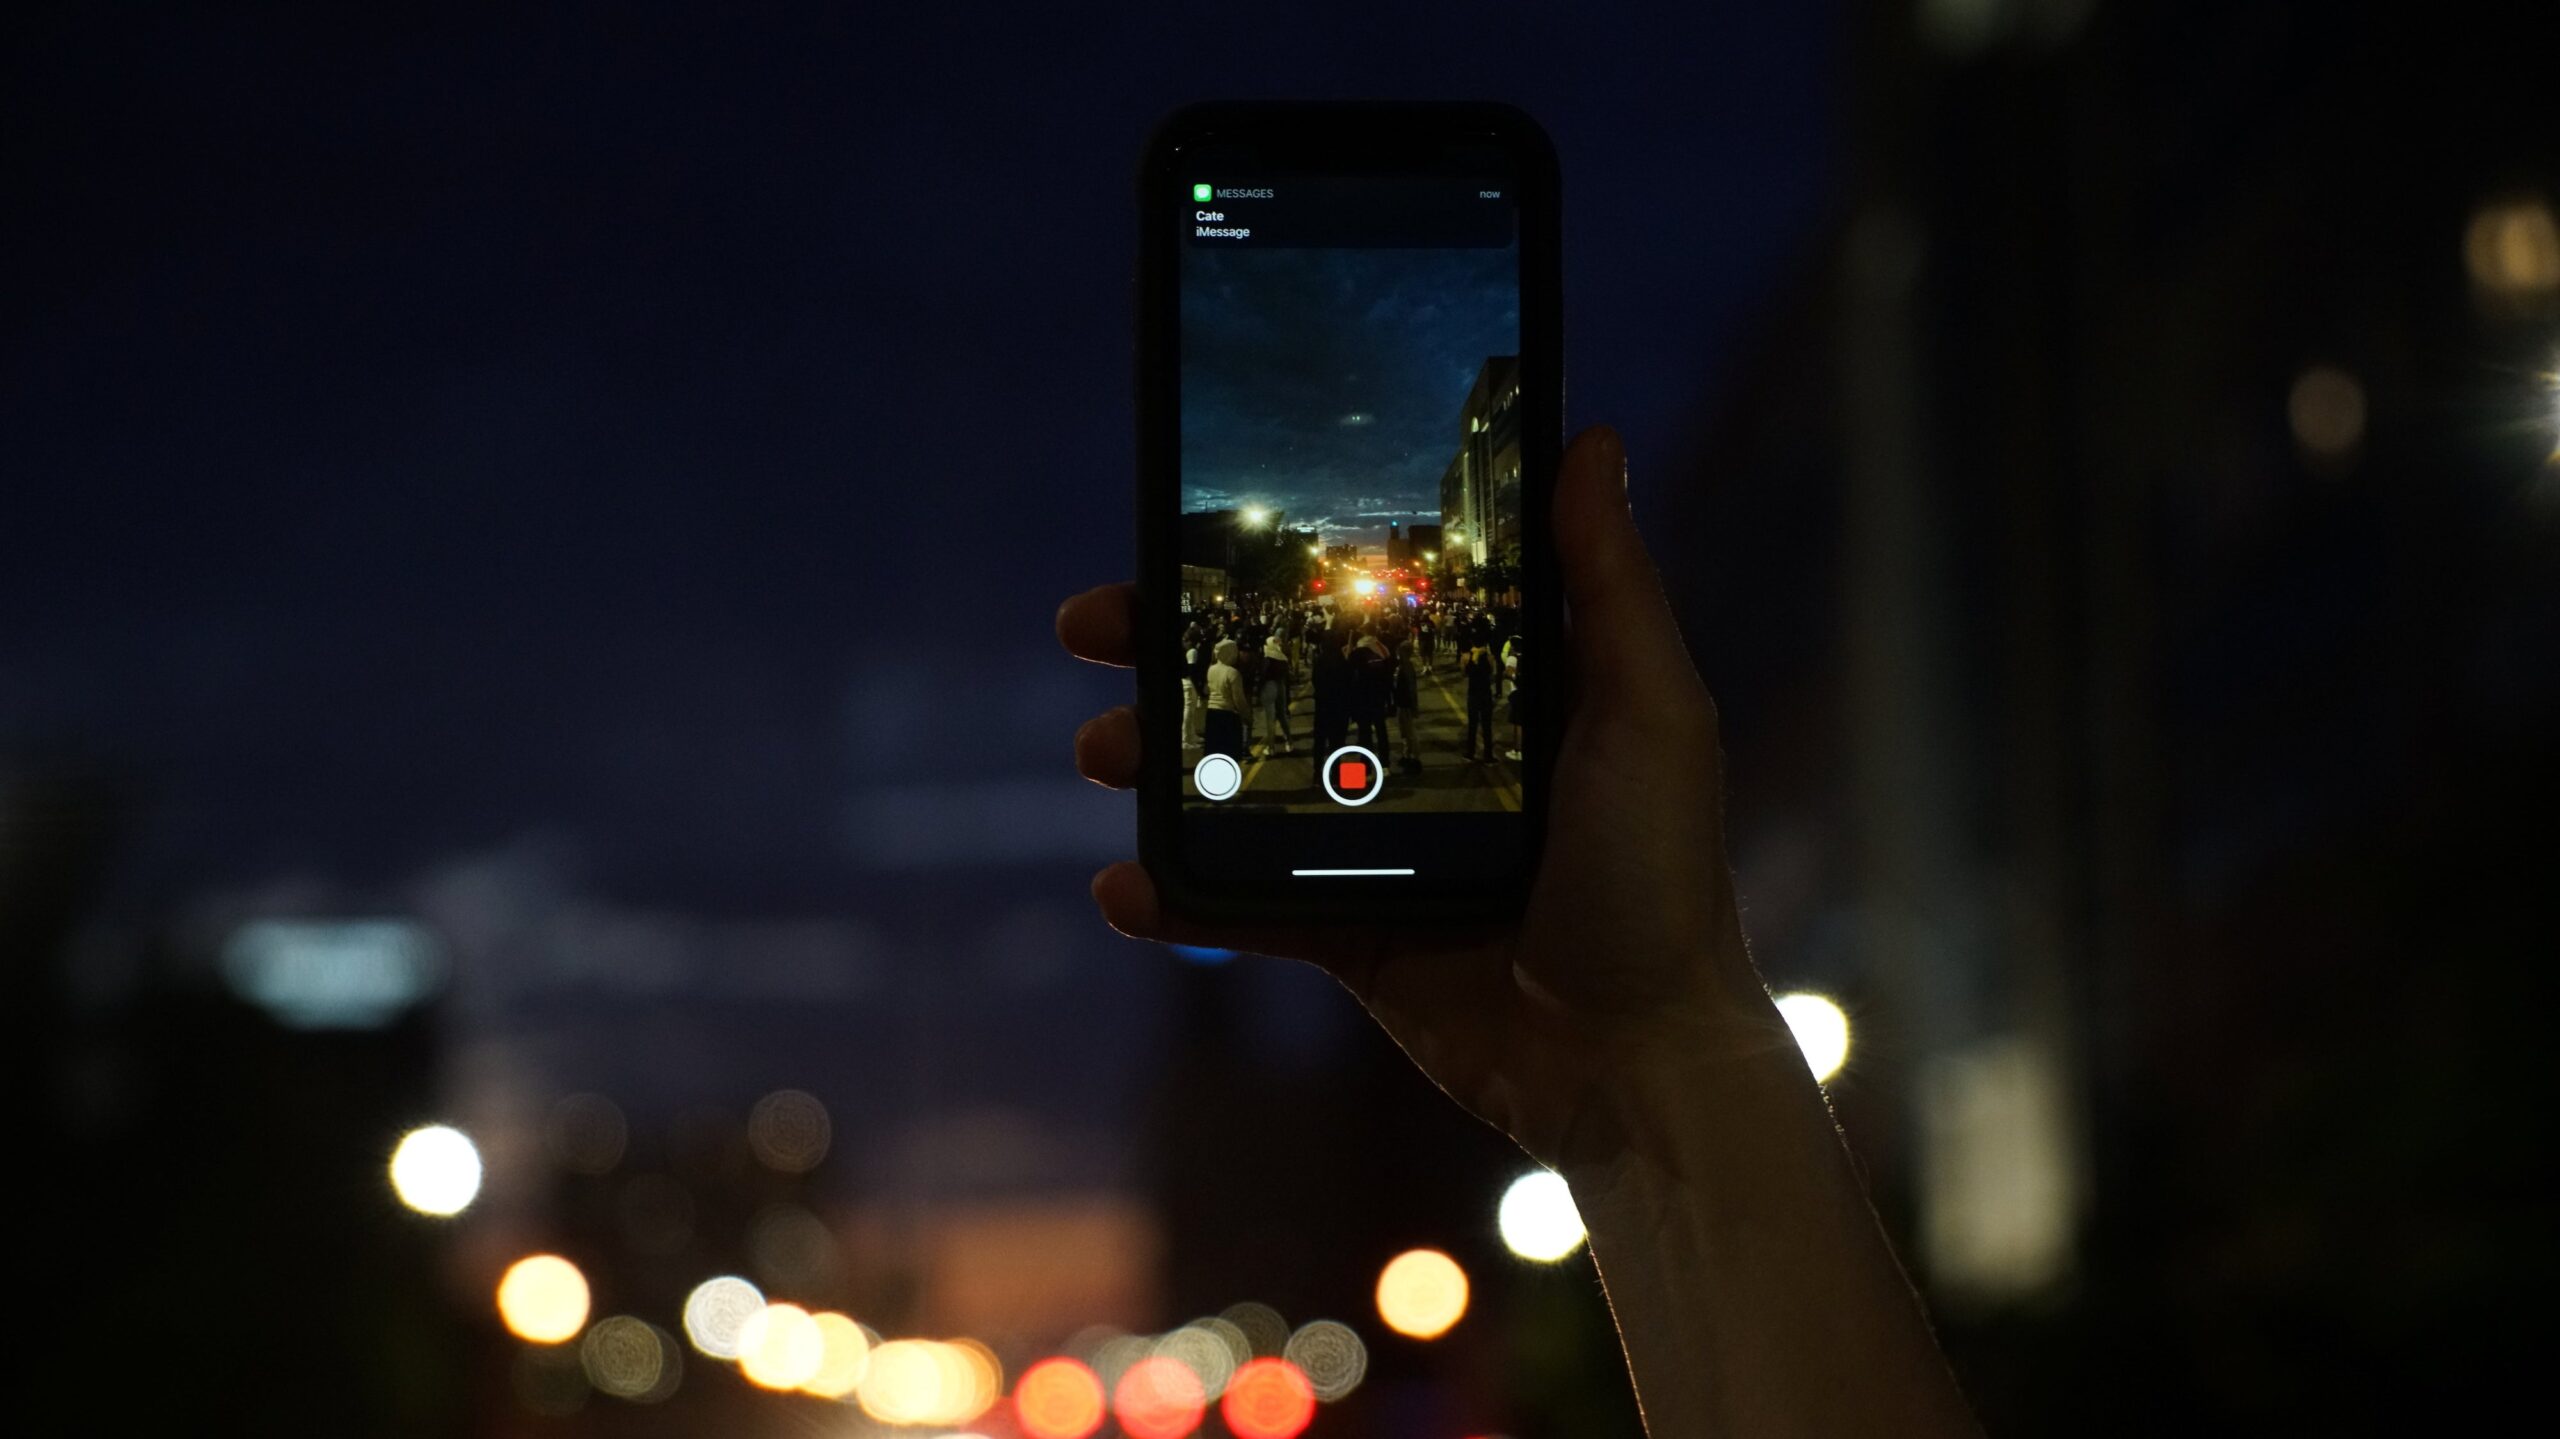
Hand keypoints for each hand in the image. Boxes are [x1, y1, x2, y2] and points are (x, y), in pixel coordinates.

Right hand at [1056, 425, 1794, 1173]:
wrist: (1636, 1063)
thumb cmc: (1659, 878)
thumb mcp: (1649, 711)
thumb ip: (1608, 583)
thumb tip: (1590, 439)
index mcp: (1486, 689)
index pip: (1363, 600)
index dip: (1277, 562)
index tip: (1195, 520)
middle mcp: (1421, 756)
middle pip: (1275, 681)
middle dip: (1173, 650)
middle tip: (1096, 624)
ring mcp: (1377, 849)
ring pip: (1239, 787)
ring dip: (1155, 764)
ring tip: (1103, 750)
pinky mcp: (1349, 938)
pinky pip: (1243, 907)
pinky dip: (1175, 898)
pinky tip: (1122, 885)